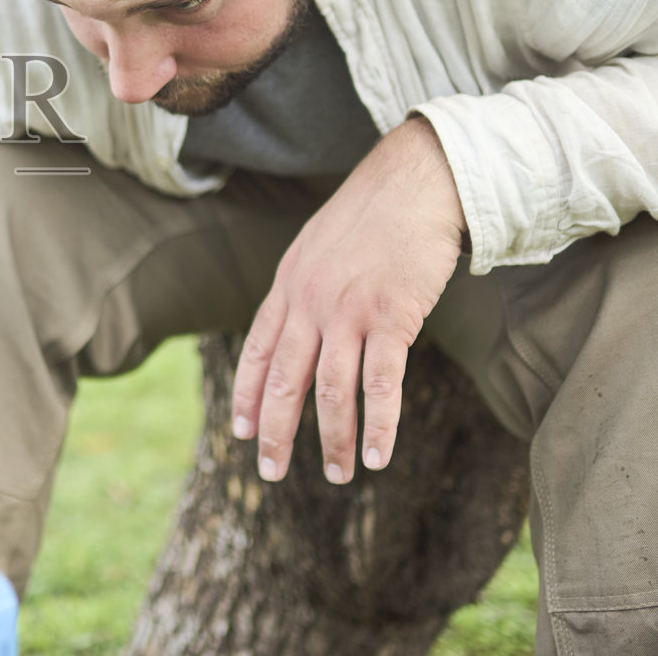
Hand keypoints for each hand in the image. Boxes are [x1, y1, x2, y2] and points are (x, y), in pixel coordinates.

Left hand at [230, 116, 466, 483]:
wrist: (416, 180)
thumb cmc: (373, 214)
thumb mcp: (317, 246)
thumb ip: (303, 286)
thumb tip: (298, 322)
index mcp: (288, 285)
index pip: (257, 350)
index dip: (248, 395)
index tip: (241, 432)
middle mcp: (309, 302)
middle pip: (285, 380)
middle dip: (276, 433)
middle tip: (271, 472)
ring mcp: (348, 310)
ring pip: (331, 391)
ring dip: (333, 441)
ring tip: (338, 475)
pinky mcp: (391, 316)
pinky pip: (381, 384)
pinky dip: (378, 425)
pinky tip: (377, 456)